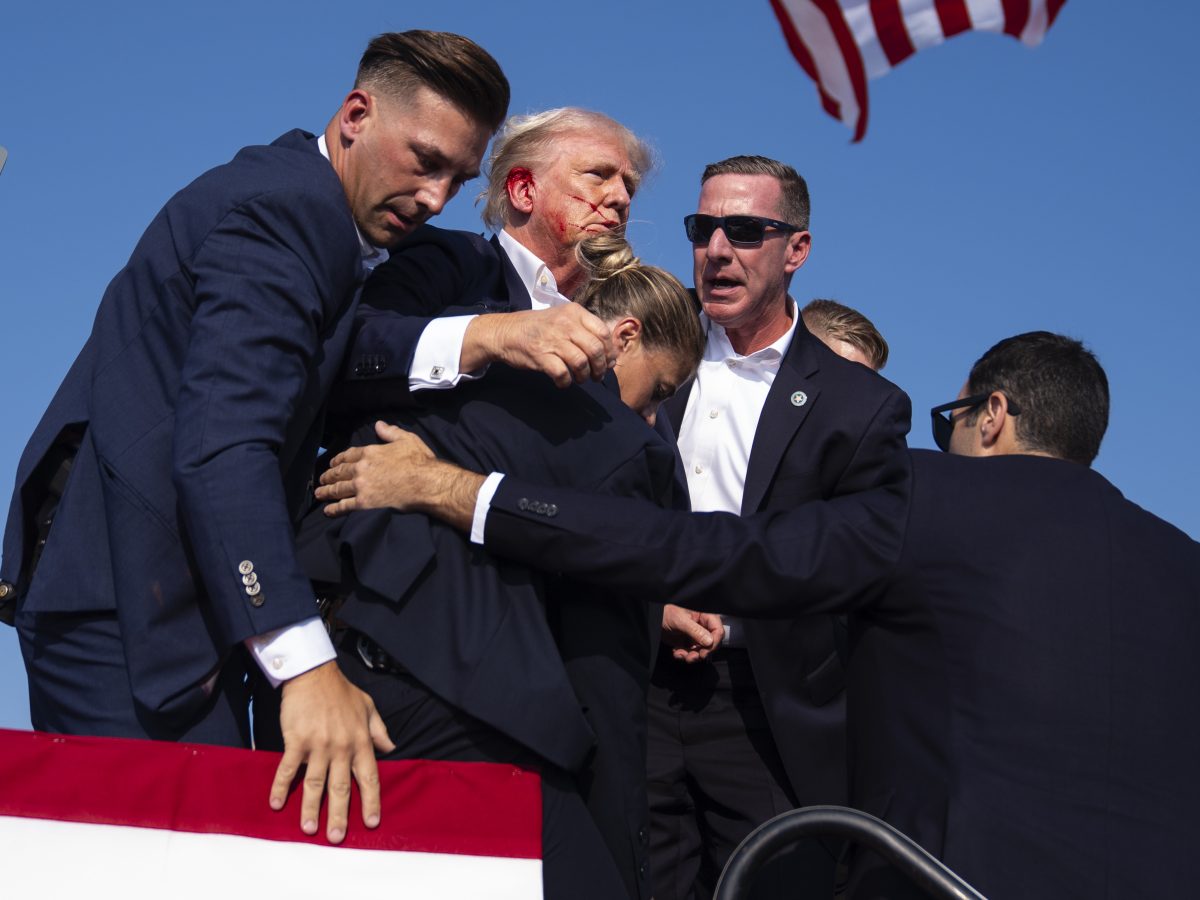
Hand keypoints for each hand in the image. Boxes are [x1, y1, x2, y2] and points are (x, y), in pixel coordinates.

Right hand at [268, 660, 394, 843]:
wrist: (314, 674)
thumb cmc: (342, 692)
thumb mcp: (368, 708)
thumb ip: (379, 731)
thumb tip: (391, 749)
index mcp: (360, 741)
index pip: (369, 777)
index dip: (371, 801)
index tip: (372, 823)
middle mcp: (341, 747)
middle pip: (341, 787)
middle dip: (340, 815)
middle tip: (337, 838)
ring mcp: (318, 745)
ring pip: (315, 783)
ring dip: (311, 808)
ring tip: (309, 830)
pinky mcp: (296, 740)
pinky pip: (288, 768)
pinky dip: (281, 786)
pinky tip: (276, 804)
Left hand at [316, 422, 436, 514]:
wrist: (426, 483)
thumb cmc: (419, 461)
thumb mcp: (407, 440)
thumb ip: (391, 432)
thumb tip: (379, 424)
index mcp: (369, 452)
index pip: (348, 455)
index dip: (338, 459)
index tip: (332, 463)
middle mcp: (361, 469)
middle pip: (339, 472)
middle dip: (328, 476)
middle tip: (322, 479)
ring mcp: (361, 487)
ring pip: (338, 489)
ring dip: (326, 491)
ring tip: (319, 494)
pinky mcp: (364, 503)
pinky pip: (344, 506)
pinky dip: (334, 509)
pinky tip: (327, 510)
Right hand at [462, 304, 615, 387]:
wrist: (505, 332)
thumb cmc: (537, 328)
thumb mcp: (562, 318)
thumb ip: (585, 332)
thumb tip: (610, 357)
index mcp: (574, 312)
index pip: (603, 332)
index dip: (609, 351)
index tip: (608, 362)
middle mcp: (565, 324)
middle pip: (595, 349)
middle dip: (600, 367)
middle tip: (596, 375)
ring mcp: (552, 339)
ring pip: (581, 363)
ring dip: (584, 376)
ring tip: (580, 379)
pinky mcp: (540, 355)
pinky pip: (562, 374)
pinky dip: (566, 382)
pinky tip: (563, 382)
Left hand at [661, 604, 724, 663]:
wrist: (651, 616)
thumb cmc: (665, 612)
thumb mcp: (681, 620)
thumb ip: (696, 631)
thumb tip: (710, 642)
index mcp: (704, 616)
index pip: (718, 629)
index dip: (714, 641)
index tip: (706, 650)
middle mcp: (701, 626)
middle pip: (711, 642)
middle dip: (703, 652)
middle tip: (695, 656)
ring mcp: (694, 635)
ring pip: (701, 650)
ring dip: (693, 656)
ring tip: (684, 656)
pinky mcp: (685, 642)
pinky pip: (689, 652)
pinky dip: (684, 655)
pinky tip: (677, 653)